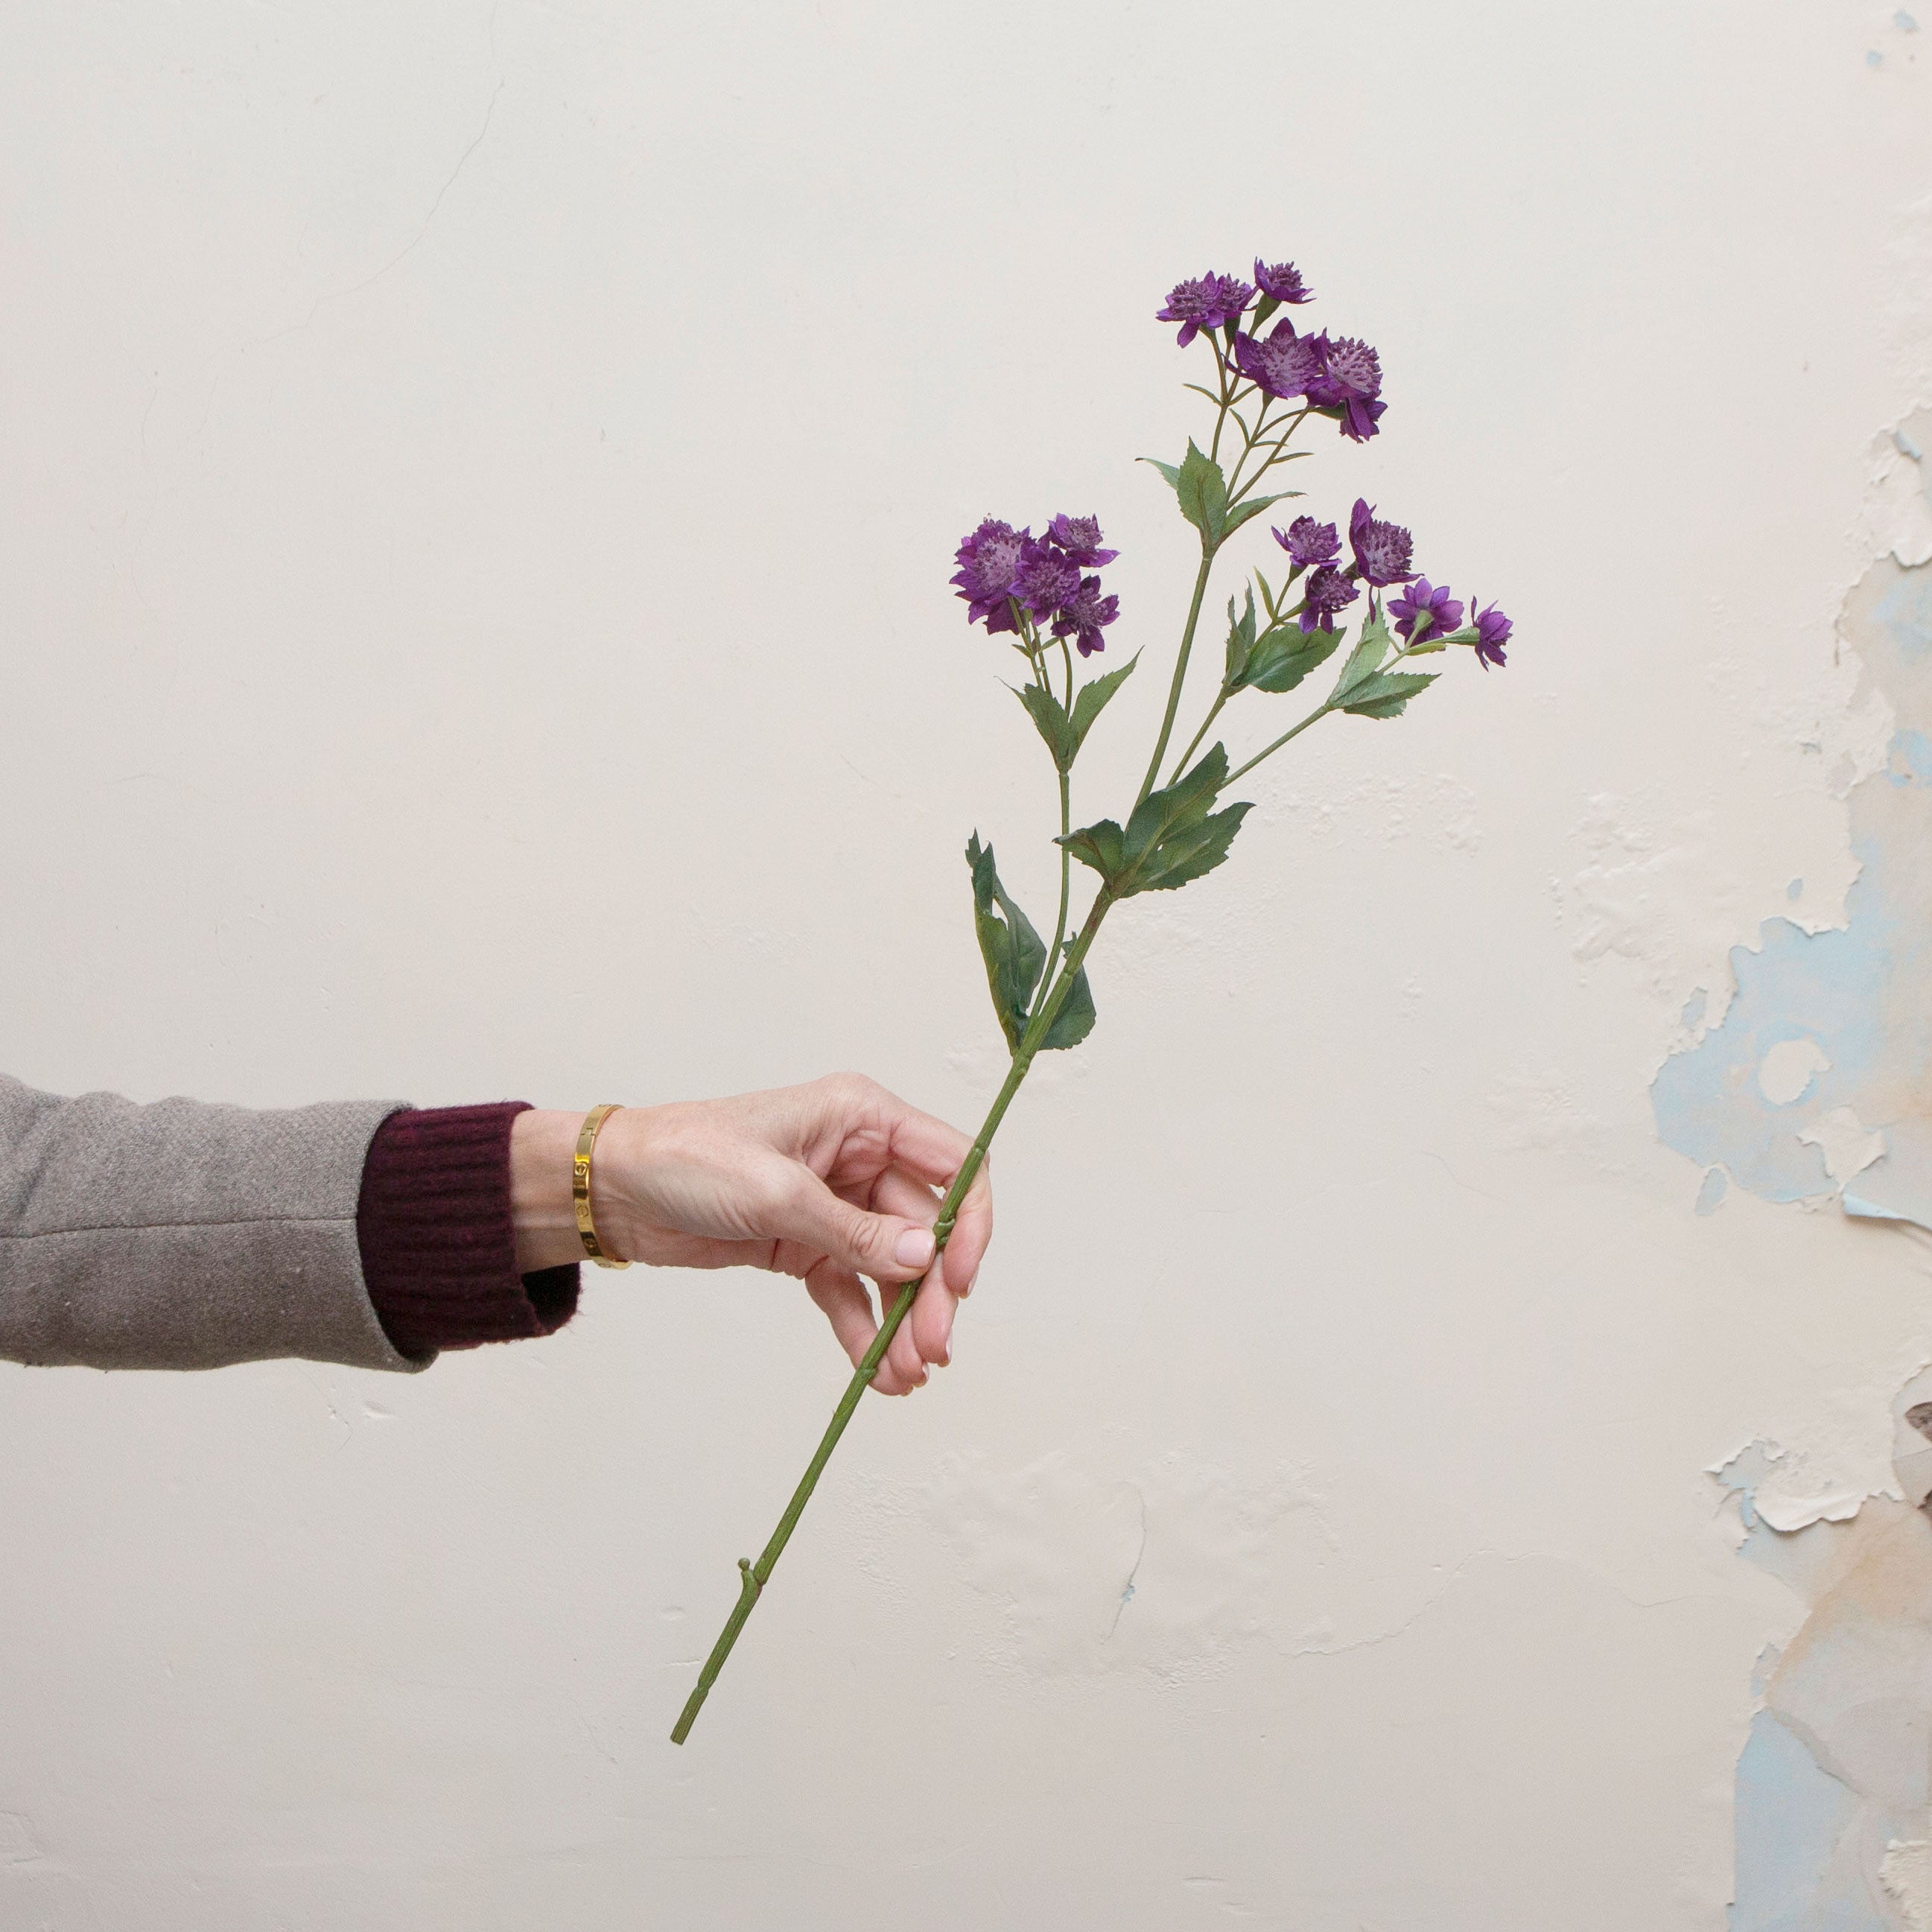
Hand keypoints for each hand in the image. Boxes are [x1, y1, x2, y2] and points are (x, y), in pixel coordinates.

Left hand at [509, 1075, 991, 1394]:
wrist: (613, 1188)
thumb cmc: (686, 1157)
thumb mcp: (776, 1192)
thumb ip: (855, 1230)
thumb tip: (925, 1257)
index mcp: (862, 1117)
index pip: (952, 1164)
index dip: (969, 1223)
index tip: (961, 1281)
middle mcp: (858, 1157)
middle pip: (925, 1229)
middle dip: (932, 1292)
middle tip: (932, 1350)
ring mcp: (834, 1204)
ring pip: (891, 1268)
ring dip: (903, 1321)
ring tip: (906, 1374)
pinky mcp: (805, 1245)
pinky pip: (851, 1290)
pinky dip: (865, 1330)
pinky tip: (873, 1373)